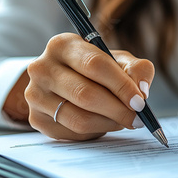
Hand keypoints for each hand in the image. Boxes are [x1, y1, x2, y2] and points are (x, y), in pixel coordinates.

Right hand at [24, 33, 153, 139]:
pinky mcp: (36, 119)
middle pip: (86, 94)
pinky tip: (104, 123)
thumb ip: (136, 69)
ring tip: (124, 120)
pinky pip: (73, 132)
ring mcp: (35, 94)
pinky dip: (96, 131)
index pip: (95, 65)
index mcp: (63, 45)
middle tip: (138, 118)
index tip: (140, 101)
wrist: (63, 83)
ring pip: (80, 118)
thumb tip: (142, 91)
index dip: (121, 85)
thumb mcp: (118, 61)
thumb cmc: (96, 70)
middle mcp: (42, 67)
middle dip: (118, 110)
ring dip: (109, 123)